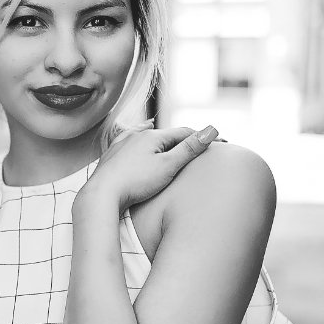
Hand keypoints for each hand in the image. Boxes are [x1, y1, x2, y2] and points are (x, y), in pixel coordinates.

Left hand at [80, 126, 218, 211]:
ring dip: (160, 135)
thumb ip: (189, 148)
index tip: (221, 144)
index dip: (203, 138)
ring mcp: (122, 144)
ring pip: (146, 135)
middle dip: (183, 138)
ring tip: (168, 131)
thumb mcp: (168, 166)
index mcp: (152, 136)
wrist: (101, 194)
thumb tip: (212, 129)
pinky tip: (137, 132)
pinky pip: (129, 140)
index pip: (184, 133)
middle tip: (200, 142)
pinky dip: (138, 135)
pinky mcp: (111, 155)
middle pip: (166, 134)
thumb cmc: (136, 182)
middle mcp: (136, 135)